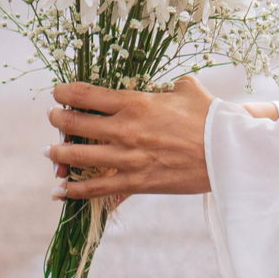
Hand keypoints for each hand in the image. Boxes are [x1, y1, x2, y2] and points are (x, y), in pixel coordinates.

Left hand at [46, 75, 215, 199]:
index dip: (64, 93)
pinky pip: (96, 188)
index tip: (58, 93)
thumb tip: (164, 86)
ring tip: (50, 152)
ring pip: (77, 157)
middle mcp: (124, 130)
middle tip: (54, 118)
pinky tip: (59, 191)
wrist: (228, 152)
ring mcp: (128, 158)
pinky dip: (73, 191)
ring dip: (58, 154)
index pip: (85, 95)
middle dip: (58, 120)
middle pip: (74, 124)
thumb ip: (168, 86)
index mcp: (135, 103)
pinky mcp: (136, 182)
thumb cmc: (211, 117)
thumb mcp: (188, 90)